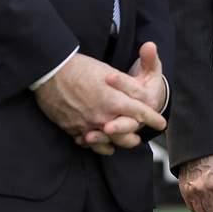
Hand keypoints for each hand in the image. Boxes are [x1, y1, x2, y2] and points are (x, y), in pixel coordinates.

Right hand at [34, 52, 163, 155]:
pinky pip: (87, 143)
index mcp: (115, 100)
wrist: (51, 72)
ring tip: (121, 143)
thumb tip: (140, 95)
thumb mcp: (109, 72)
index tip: (161, 124)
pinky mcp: (72, 129)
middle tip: (139, 137)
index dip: (153, 119)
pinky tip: (97, 142)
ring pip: (106, 143)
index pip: (141, 113)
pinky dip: (95, 144)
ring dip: (116, 143)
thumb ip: (126, 86)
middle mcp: (102, 117)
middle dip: (134, 137)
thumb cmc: (81, 68)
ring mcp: (86, 125)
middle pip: (125, 135)